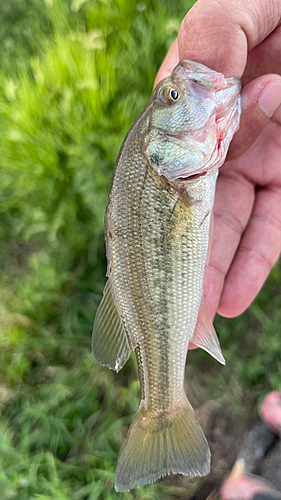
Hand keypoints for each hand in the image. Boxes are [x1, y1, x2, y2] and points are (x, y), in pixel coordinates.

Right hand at [155, 0, 280, 318]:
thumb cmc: (278, 3)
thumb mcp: (245, 5)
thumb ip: (217, 35)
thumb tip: (215, 90)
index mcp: (195, 96)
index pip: (160, 158)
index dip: (148, 209)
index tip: (138, 251)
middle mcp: (220, 136)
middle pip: (188, 206)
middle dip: (176, 262)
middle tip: (163, 314)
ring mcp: (257, 158)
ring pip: (227, 226)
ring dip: (209, 275)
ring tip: (192, 323)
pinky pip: (272, 224)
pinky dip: (253, 261)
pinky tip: (230, 298)